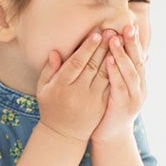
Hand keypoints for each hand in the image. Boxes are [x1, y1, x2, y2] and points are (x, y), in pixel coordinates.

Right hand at [36, 29, 113, 146]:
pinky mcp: (102, 106)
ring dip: (113, 57)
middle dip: (104, 48)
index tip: (97, 34)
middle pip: (93, 66)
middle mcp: (78, 93)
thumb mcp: (44, 89)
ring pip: (105, 75)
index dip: (88, 48)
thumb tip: (55, 52)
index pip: (77, 63)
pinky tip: (122, 59)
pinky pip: (111, 86)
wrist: (64, 135)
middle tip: (112, 31)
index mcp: (61, 86)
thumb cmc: (51, 107)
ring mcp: (92, 101)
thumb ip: (49, 70)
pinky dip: (117, 72)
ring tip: (119, 41)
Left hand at [91, 24, 146, 143]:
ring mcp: (135, 97)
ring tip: (115, 38)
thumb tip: (115, 47)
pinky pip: (120, 86)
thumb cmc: (108, 108)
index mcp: (138, 81)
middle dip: (133, 43)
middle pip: (138, 61)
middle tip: (127, 25)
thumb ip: (116, 69)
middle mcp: (140, 87)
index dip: (135, 41)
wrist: (109, 136)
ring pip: (130, 72)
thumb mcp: (113, 85)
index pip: (138, 56)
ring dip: (123, 54)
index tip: (131, 22)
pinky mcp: (125, 106)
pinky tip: (109, 60)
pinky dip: (115, 72)